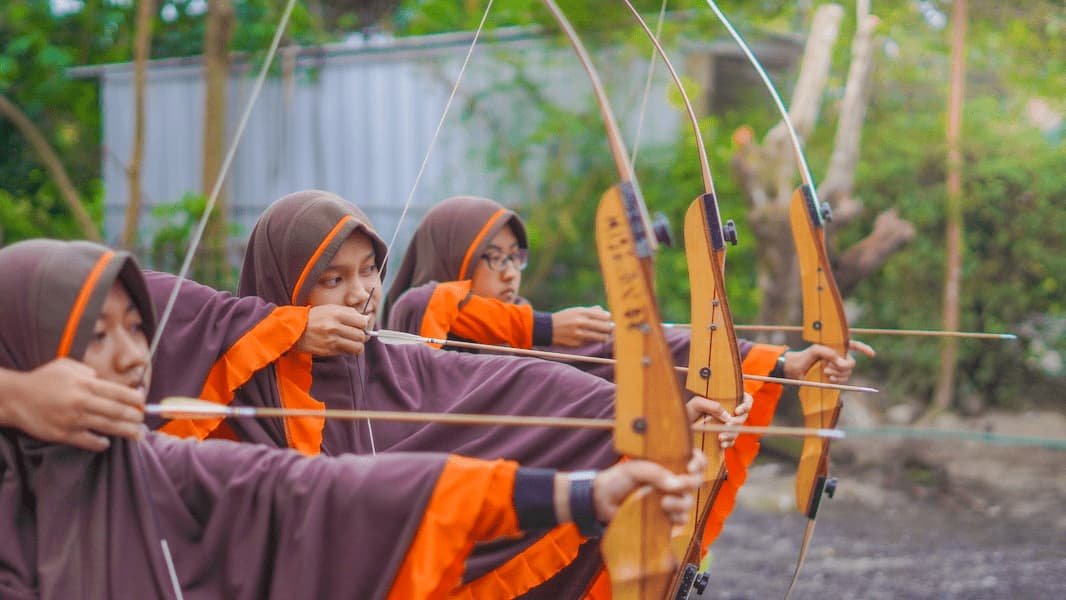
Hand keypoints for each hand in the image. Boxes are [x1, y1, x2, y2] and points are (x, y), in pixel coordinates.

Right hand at [0, 359, 145, 450]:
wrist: (15, 398)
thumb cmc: (43, 379)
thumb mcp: (67, 366)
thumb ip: (89, 372)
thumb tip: (106, 381)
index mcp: (85, 383)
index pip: (118, 392)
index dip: (135, 399)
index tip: (143, 402)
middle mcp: (82, 401)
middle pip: (117, 411)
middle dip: (134, 416)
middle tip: (143, 419)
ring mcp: (73, 419)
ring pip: (107, 427)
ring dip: (126, 432)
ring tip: (138, 434)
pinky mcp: (64, 434)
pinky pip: (89, 441)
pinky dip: (101, 443)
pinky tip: (107, 442)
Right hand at [294, 305, 368, 355]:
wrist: (294, 329)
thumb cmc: (313, 317)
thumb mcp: (330, 308)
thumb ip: (348, 313)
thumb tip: (365, 319)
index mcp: (336, 314)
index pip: (362, 322)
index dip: (364, 324)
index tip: (361, 325)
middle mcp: (334, 327)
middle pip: (361, 336)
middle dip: (362, 336)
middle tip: (357, 334)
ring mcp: (331, 341)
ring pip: (357, 347)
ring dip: (357, 345)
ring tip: (352, 342)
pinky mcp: (328, 351)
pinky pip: (346, 353)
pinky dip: (348, 350)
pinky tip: (342, 345)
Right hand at [550, 306, 612, 346]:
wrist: (548, 328)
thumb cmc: (565, 317)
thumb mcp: (576, 310)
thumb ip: (591, 311)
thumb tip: (605, 314)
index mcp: (582, 312)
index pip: (604, 316)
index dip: (608, 319)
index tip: (608, 320)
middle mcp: (581, 322)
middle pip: (605, 327)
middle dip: (610, 328)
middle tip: (611, 329)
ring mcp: (579, 334)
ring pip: (600, 337)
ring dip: (605, 337)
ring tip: (605, 336)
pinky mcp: (577, 343)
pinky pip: (590, 342)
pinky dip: (592, 341)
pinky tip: (590, 338)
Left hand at [591, 451, 704, 525]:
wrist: (601, 502)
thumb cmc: (616, 480)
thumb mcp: (633, 469)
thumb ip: (655, 472)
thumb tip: (678, 483)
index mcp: (666, 464)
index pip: (693, 459)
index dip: (698, 461)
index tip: (690, 466)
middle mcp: (671, 481)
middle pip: (696, 481)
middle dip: (691, 483)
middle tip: (681, 484)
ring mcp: (669, 499)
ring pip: (689, 501)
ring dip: (681, 503)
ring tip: (664, 503)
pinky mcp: (665, 517)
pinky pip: (682, 519)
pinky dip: (677, 518)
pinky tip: (665, 515)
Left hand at [686, 392, 752, 447]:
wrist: (679, 425)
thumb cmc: (688, 410)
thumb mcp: (697, 403)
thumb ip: (713, 406)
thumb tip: (727, 416)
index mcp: (727, 401)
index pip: (746, 400)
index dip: (746, 405)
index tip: (737, 411)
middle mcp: (729, 412)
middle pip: (743, 417)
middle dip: (737, 422)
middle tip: (727, 425)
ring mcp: (727, 425)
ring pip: (738, 430)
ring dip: (731, 434)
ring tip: (720, 437)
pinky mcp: (724, 437)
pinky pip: (732, 441)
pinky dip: (728, 442)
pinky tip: (721, 444)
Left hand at [782, 340, 875, 382]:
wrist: (795, 370)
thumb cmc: (804, 357)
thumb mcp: (815, 350)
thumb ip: (829, 353)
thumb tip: (842, 362)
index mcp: (836, 348)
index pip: (853, 346)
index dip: (864, 349)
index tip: (872, 354)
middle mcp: (838, 358)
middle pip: (852, 363)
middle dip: (843, 366)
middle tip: (828, 366)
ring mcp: (836, 369)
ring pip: (848, 373)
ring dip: (838, 374)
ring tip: (825, 372)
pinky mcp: (833, 378)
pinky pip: (843, 381)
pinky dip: (837, 380)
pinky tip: (829, 378)